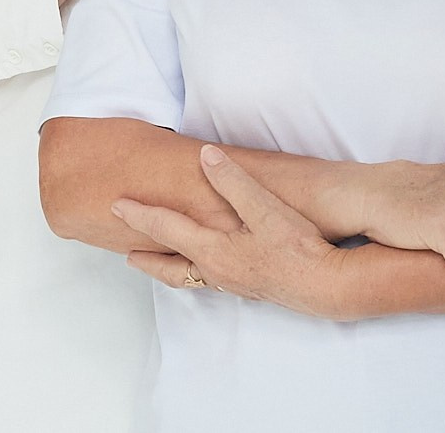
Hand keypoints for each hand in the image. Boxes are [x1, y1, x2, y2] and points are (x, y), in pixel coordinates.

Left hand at [116, 146, 348, 319]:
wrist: (327, 287)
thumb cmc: (296, 247)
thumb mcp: (263, 207)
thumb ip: (232, 181)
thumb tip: (205, 156)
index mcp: (211, 250)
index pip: (165, 230)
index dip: (139, 215)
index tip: (117, 206)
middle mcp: (216, 271)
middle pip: (169, 267)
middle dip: (146, 258)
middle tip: (125, 252)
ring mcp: (234, 283)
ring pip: (189, 277)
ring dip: (168, 268)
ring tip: (156, 262)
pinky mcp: (251, 288)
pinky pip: (209, 280)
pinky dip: (193, 272)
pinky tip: (206, 266)